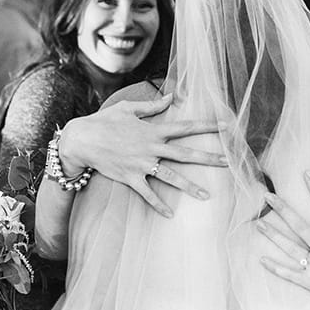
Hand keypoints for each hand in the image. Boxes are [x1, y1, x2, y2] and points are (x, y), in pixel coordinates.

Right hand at [58, 94, 220, 214]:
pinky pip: (147, 194)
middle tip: (228, 163)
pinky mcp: (130, 178)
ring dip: (190, 187)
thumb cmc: (104, 121)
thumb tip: (171, 95)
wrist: (81, 140)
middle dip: (208, 158)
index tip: (225, 126)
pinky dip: (158, 204)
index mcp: (153, 130)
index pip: (186, 127)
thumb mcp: (128, 108)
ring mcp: (141, 164)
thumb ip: (152, 105)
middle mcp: (151, 148)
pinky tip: (170, 214)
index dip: (207, 126)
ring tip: (207, 196)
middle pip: (186, 154)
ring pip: (171, 177)